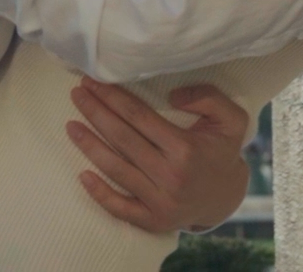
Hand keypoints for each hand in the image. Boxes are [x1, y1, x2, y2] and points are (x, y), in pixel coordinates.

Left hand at [65, 76, 249, 233]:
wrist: (226, 196)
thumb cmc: (221, 151)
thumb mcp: (230, 119)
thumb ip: (208, 97)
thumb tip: (173, 95)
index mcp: (185, 149)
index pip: (138, 117)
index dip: (113, 97)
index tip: (93, 82)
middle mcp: (170, 176)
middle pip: (122, 139)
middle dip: (96, 113)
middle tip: (77, 94)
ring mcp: (160, 201)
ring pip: (116, 169)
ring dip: (90, 146)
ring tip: (71, 126)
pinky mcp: (153, 220)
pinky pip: (120, 208)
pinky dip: (100, 194)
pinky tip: (82, 175)